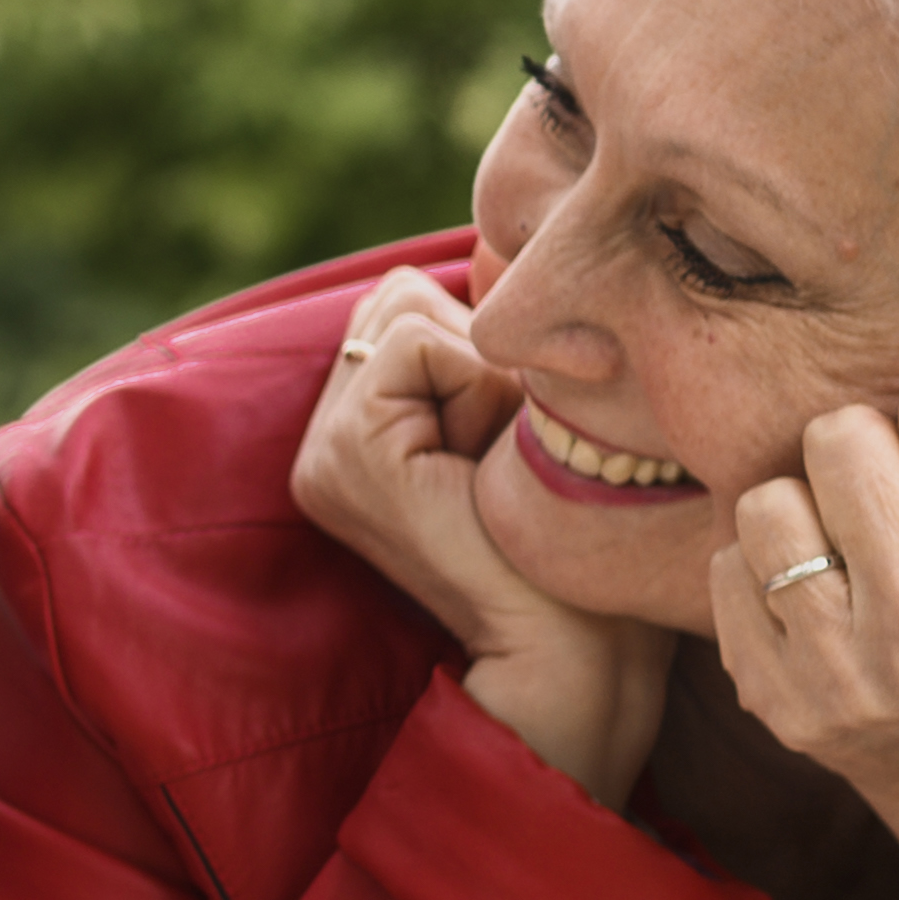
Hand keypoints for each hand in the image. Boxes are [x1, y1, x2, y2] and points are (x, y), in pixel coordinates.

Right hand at [286, 265, 666, 802]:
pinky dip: (475, 386)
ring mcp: (322, 452)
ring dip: (479, 373)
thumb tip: (492, 247)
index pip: (404, 309)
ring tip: (493, 463)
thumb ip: (484, 351)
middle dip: (475, 353)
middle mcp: (321, 445)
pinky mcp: (345, 455)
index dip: (483, 352)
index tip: (510, 448)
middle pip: (396, 296)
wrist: (576, 652)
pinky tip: (484, 466)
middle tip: (503, 455)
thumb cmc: (577, 548)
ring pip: (402, 308)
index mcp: (355, 441)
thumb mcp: (520, 426)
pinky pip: (411, 342)